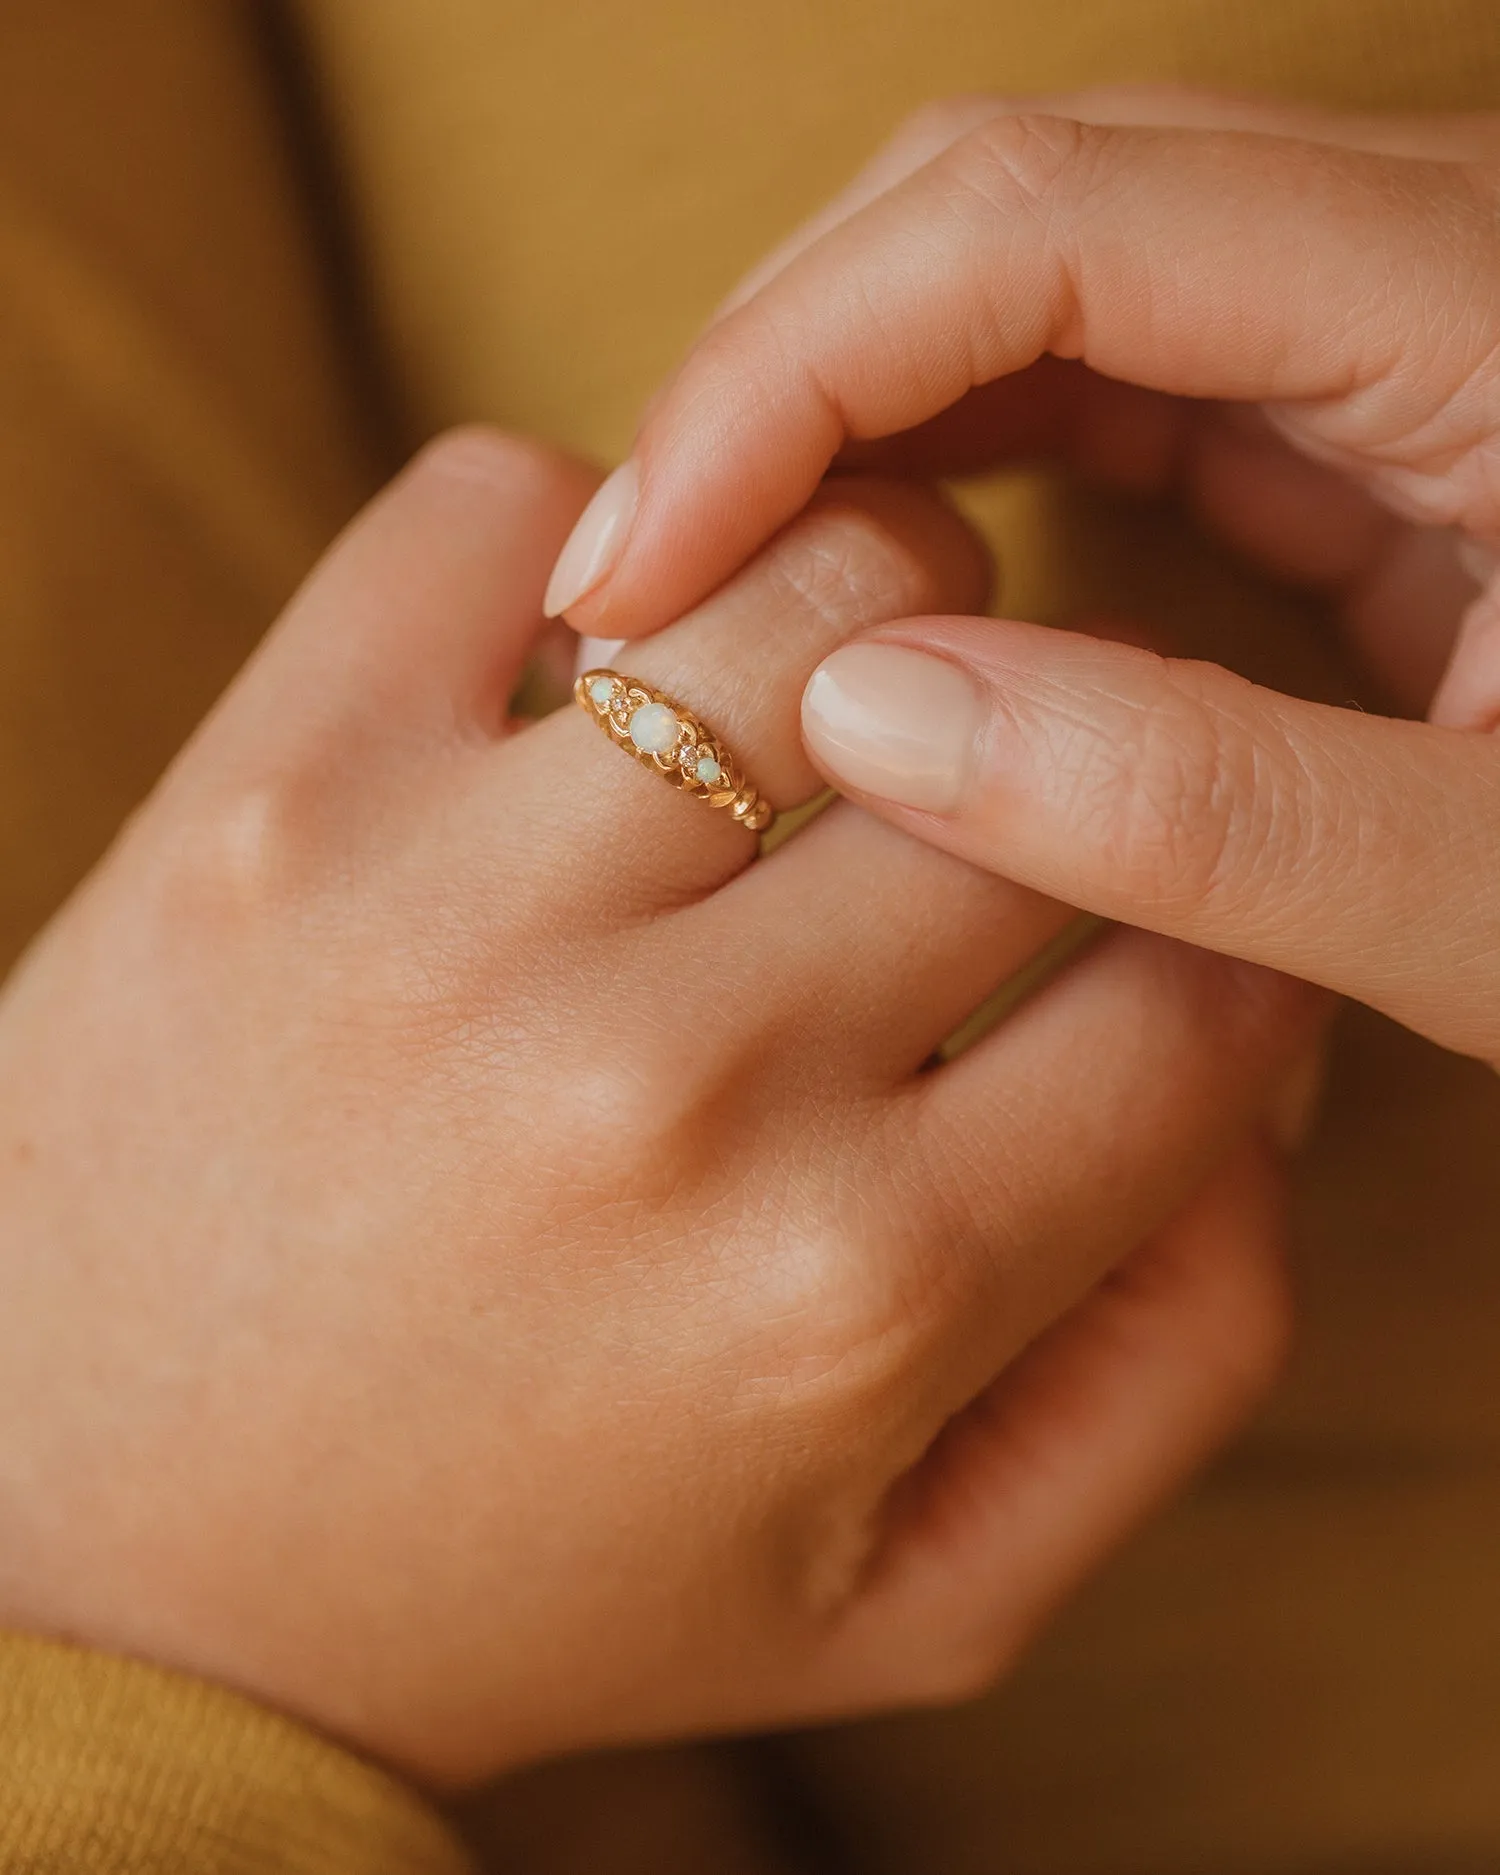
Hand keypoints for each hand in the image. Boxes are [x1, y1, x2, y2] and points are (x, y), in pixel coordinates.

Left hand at [0, 431, 1315, 1786]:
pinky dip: (584, 541)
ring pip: (825, 574)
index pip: (1205, 987)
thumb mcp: (911, 1591)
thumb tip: (1255, 1082)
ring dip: (861, 626)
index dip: (1211, 939)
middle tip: (958, 841)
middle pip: (1027, 769)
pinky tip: (575, 689)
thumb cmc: (523, 1576)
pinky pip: (497, 498)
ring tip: (795, 735)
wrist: (116, 1570)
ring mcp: (448, 909)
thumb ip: (1169, 1361)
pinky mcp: (267, 788)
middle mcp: (670, 1083)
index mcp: (855, 1288)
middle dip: (1044, 790)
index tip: (1129, 944)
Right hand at [545, 90, 1499, 1067]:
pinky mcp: (1358, 411)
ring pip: (1032, 266)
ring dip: (841, 404)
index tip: (641, 559)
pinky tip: (869, 580)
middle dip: (780, 368)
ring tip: (710, 585)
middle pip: (1008, 191)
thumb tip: (867, 723)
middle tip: (634, 582)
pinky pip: (1098, 368)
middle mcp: (1427, 254)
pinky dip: (945, 457)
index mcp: (1493, 306)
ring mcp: (1385, 318)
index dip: (791, 366)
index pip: (1047, 215)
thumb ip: (1210, 811)